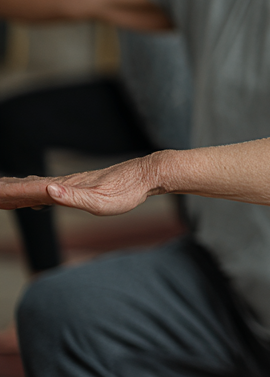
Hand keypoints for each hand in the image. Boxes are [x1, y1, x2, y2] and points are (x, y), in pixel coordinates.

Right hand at [0, 155, 160, 215]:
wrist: (147, 174)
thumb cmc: (126, 191)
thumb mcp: (99, 201)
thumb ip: (73, 197)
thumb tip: (47, 190)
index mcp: (65, 187)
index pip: (28, 191)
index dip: (7, 193)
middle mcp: (65, 183)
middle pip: (28, 186)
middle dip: (6, 190)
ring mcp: (74, 182)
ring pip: (39, 186)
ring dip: (18, 189)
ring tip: (3, 192)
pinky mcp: (84, 184)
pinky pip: (54, 188)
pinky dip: (39, 191)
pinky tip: (41, 195)